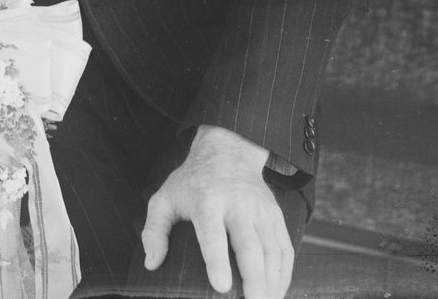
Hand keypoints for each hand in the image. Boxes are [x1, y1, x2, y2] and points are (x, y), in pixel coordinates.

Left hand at [140, 126, 293, 298]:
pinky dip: (283, 274)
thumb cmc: (191, 182)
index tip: (221, 286)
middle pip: (250, 246)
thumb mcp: (164, 198)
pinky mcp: (276, 216)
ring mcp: (261, 210)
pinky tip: (276, 292)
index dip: (217, 261)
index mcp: (207, 200)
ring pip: (272, 250)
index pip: (213, 234)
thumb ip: (154, 230)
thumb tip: (152, 263)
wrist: (228, 152)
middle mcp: (238, 205)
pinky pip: (285, 249)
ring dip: (271, 282)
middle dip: (254, 280)